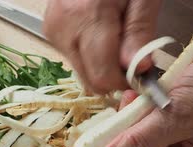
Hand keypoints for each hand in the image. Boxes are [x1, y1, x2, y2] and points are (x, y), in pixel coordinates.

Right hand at [43, 0, 161, 93]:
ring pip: (82, 71)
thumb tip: (140, 69)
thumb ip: (139, 32)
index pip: (103, 77)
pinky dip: (91, 55)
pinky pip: (74, 57)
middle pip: (90, 79)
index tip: (142, 73)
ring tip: (118, 38)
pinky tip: (103, 34)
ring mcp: (53, 29)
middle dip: (114, 76)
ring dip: (103, 66)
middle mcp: (63, 27)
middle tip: (133, 56)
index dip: (125, 82)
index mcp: (87, 17)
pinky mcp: (50, 29)